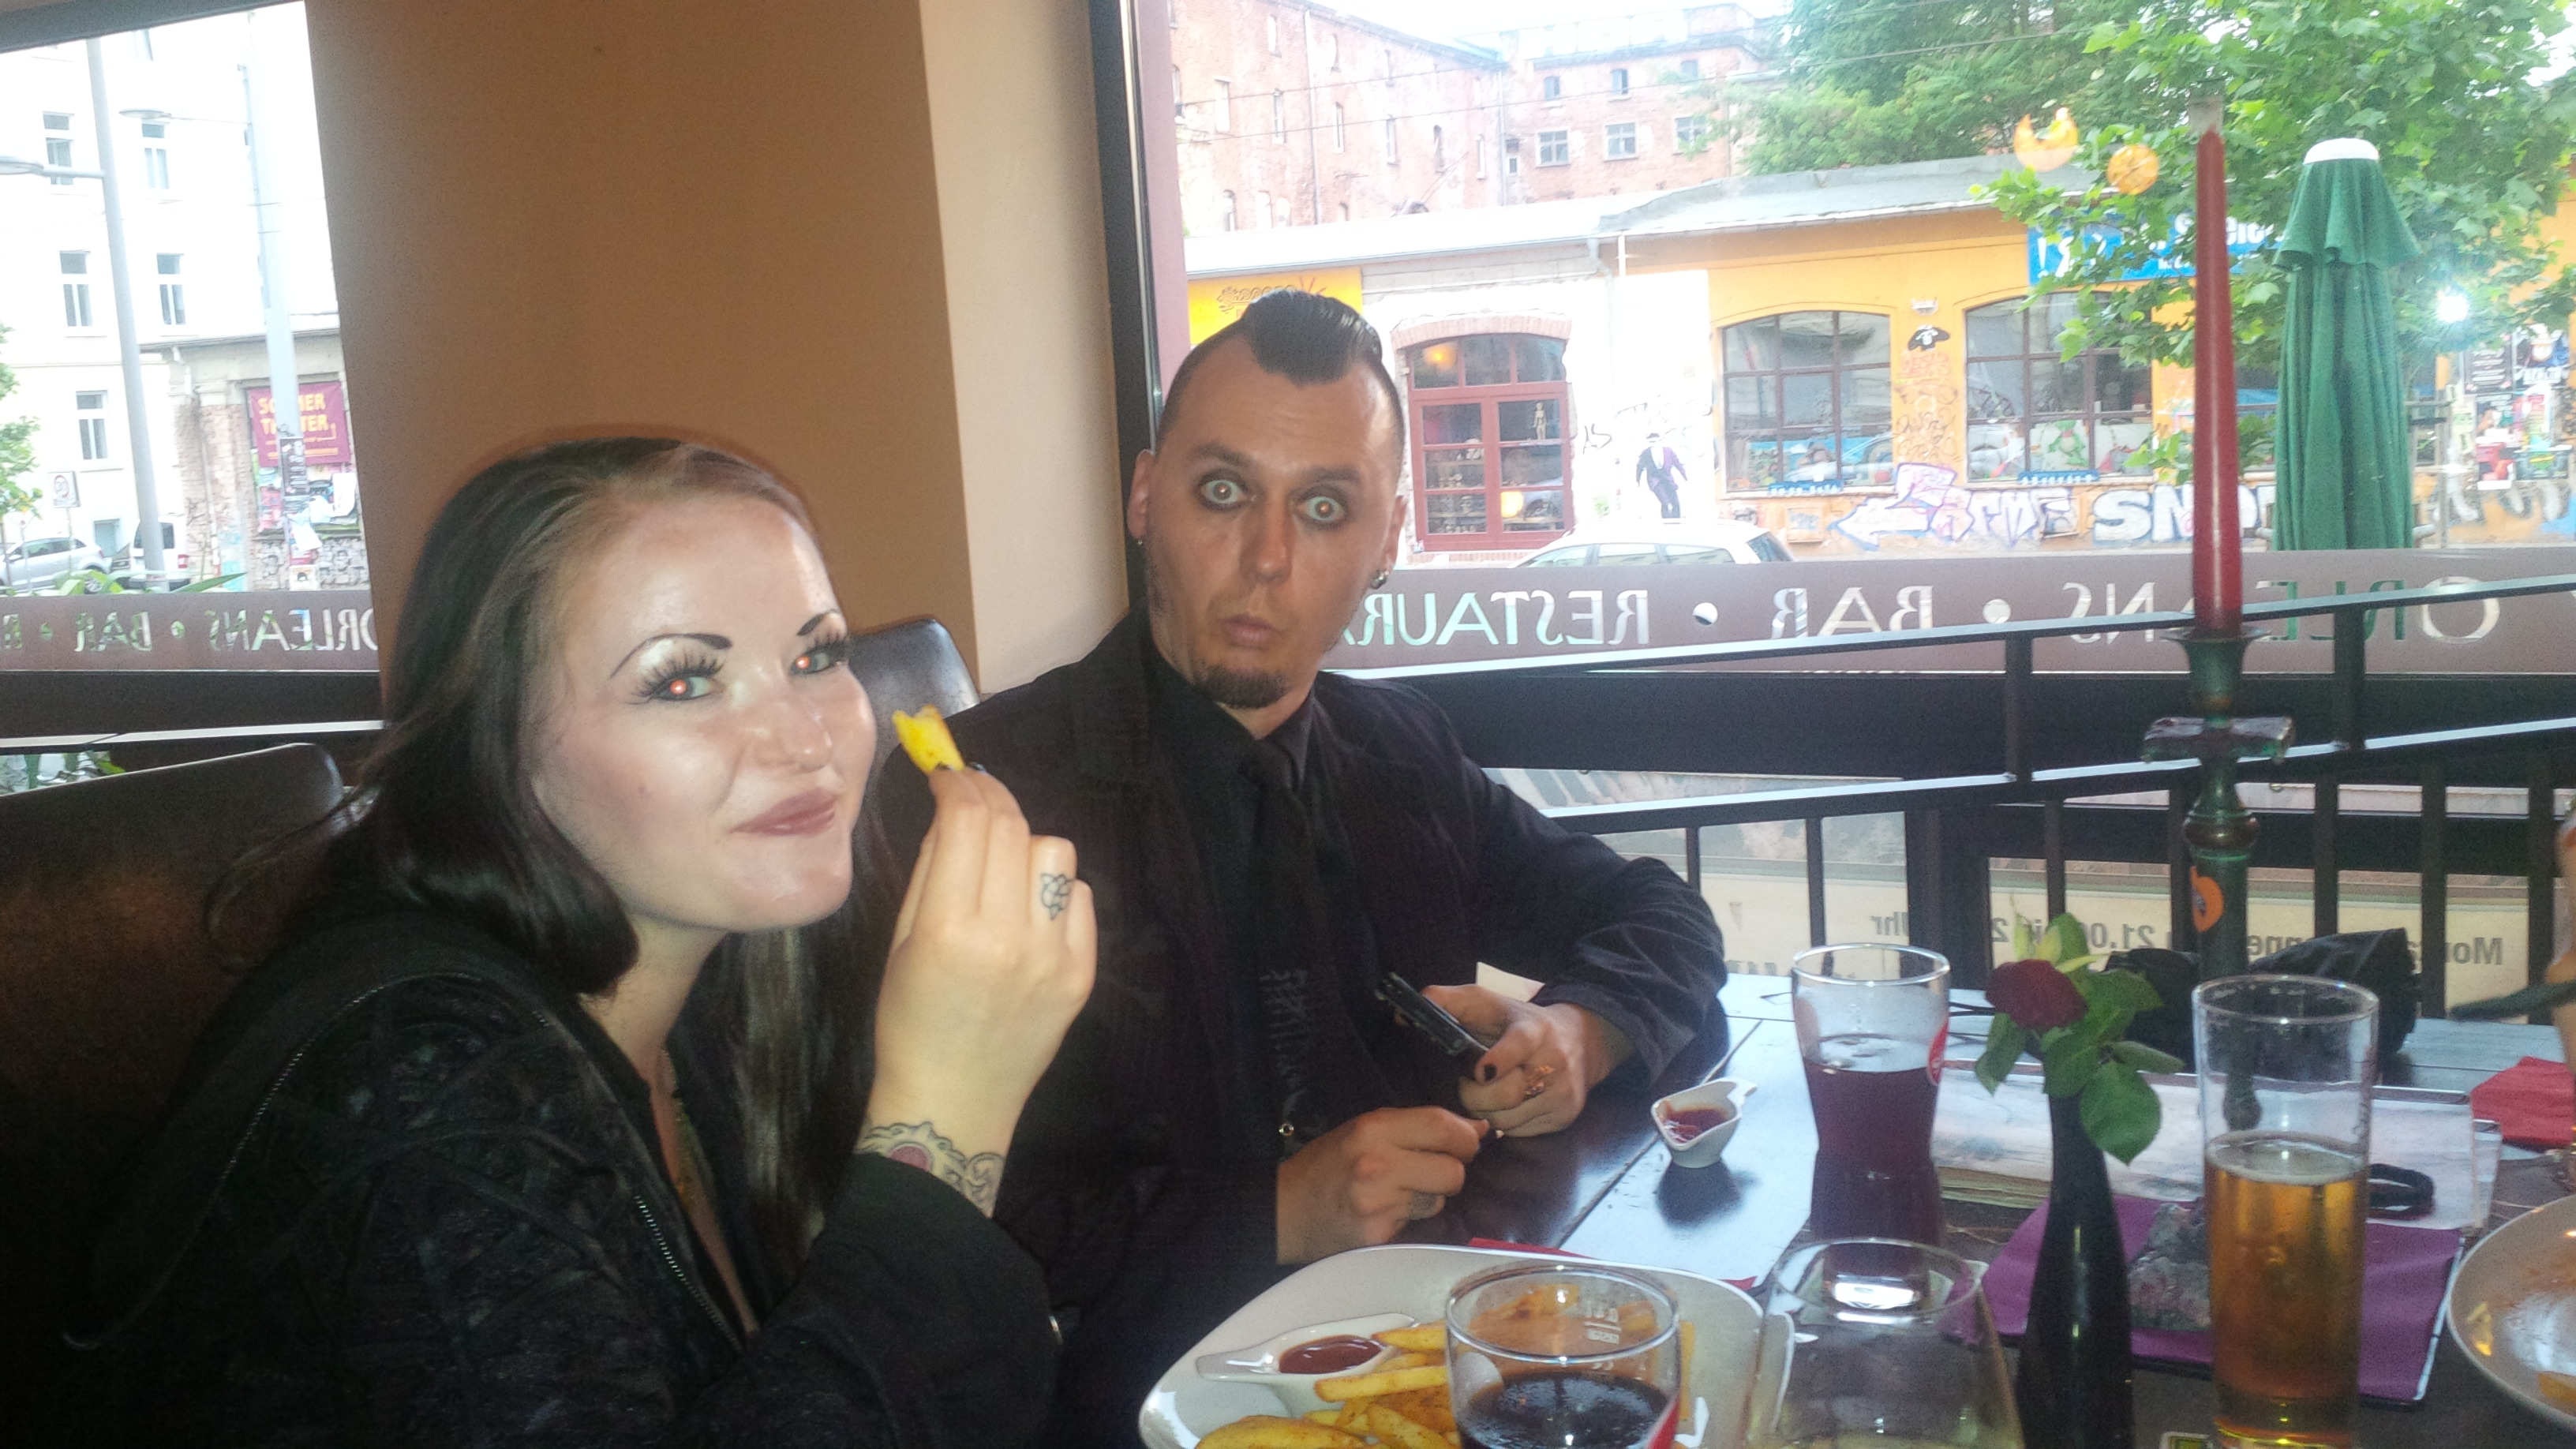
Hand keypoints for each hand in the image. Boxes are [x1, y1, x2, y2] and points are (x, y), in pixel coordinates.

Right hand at [863, 769, 1095, 1205]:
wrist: (953, 1101)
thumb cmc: (910, 1023)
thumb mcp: (899, 944)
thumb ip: (928, 873)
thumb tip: (951, 815)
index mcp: (948, 928)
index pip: (965, 823)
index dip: (957, 786)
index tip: (948, 776)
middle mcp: (1006, 936)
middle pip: (1011, 827)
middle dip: (990, 795)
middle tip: (974, 792)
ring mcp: (1052, 956)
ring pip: (1055, 852)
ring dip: (1026, 844)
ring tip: (1004, 868)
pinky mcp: (1081, 974)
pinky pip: (1079, 898)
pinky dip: (1055, 891)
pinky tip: (1030, 911)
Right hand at [1276, 1106, 1486, 1263]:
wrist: (1285, 1210)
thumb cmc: (1329, 1164)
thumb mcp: (1365, 1129)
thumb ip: (1418, 1126)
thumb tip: (1477, 1128)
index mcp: (1374, 1129)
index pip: (1443, 1127)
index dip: (1466, 1136)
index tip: (1467, 1142)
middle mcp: (1378, 1164)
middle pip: (1453, 1170)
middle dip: (1452, 1170)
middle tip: (1435, 1170)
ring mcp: (1379, 1204)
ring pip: (1439, 1200)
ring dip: (1430, 1196)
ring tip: (1401, 1192)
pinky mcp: (1379, 1235)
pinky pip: (1418, 1223)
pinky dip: (1410, 1217)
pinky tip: (1386, 1212)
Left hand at [1424, 986, 1632, 1138]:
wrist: (1580, 1041)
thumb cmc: (1520, 1022)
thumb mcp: (1488, 1003)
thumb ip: (1449, 1001)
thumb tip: (1409, 1009)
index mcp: (1534, 1029)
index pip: (1519, 1045)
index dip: (1499, 1060)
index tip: (1479, 1070)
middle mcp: (1554, 1061)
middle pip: (1506, 1094)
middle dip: (1477, 1094)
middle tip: (1472, 1082)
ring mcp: (1563, 1092)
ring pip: (1509, 1119)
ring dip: (1489, 1111)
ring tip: (1490, 1092)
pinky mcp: (1565, 1116)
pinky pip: (1521, 1132)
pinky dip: (1507, 1123)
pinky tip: (1509, 1104)